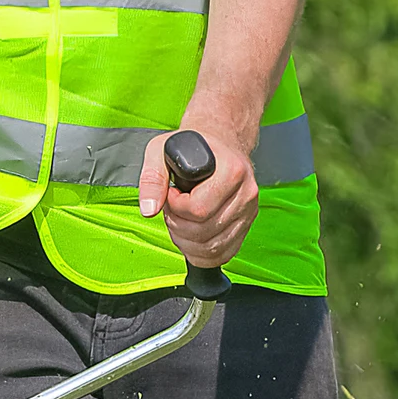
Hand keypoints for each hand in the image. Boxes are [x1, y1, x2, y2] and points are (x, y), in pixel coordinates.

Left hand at [137, 123, 258, 268]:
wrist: (218, 144)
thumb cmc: (191, 146)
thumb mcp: (162, 150)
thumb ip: (152, 178)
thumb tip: (149, 209)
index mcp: (231, 171)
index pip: (198, 209)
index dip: (175, 207)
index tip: (171, 192)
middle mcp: (246, 193)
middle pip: (204, 232)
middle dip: (177, 225)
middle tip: (172, 208)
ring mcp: (248, 212)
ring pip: (212, 248)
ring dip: (186, 242)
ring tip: (180, 220)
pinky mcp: (247, 226)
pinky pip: (223, 254)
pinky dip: (201, 254)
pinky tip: (190, 237)